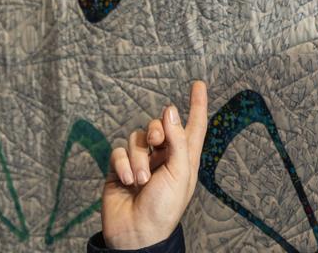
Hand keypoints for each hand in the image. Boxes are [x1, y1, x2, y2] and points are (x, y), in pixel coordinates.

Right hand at [101, 80, 208, 248]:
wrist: (137, 233)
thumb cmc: (164, 207)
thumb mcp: (180, 172)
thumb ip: (177, 139)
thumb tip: (170, 110)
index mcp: (185, 157)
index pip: (194, 125)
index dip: (197, 104)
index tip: (199, 84)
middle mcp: (164, 156)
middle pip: (159, 125)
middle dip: (156, 129)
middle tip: (156, 143)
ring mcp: (141, 162)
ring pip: (137, 139)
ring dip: (138, 158)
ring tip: (140, 180)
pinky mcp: (120, 168)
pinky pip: (118, 152)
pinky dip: (122, 164)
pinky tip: (127, 181)